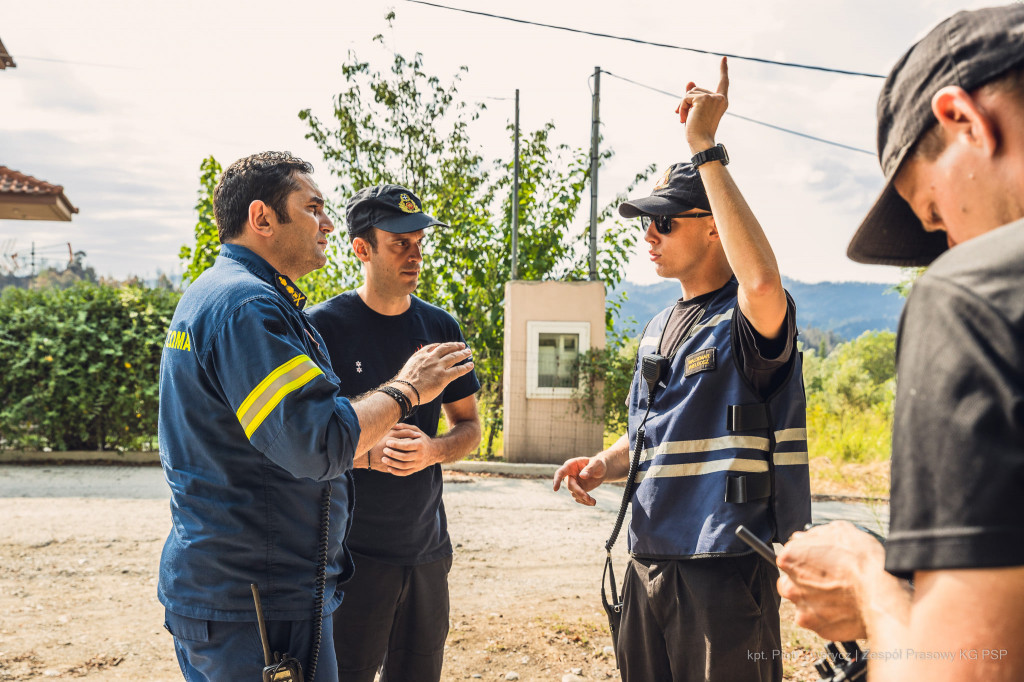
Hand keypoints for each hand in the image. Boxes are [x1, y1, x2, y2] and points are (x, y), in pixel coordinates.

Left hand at [377, 423, 438, 476]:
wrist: (434, 452)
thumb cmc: (422, 439)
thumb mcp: (416, 431)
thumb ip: (405, 427)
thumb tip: (394, 425)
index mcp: (420, 444)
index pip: (406, 446)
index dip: (396, 444)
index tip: (387, 442)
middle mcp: (420, 455)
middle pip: (404, 457)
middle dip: (393, 454)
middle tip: (384, 450)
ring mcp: (418, 464)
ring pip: (403, 466)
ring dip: (392, 463)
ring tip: (383, 459)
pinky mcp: (416, 470)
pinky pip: (405, 473)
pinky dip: (396, 472)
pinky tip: (388, 468)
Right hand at [395, 342, 473, 404]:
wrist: (405, 391)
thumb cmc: (404, 385)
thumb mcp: (408, 369)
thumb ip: (416, 366)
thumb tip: (419, 370)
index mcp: (420, 355)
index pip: (433, 347)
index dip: (442, 346)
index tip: (447, 346)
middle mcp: (430, 358)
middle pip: (446, 348)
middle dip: (455, 346)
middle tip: (462, 345)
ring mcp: (437, 367)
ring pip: (453, 357)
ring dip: (462, 354)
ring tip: (468, 352)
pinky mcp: (443, 377)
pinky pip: (458, 370)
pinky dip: (465, 367)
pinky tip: (471, 365)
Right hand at [552, 456, 606, 505]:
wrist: (602, 470)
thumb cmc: (599, 463)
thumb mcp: (597, 463)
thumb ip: (590, 468)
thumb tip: (581, 476)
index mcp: (571, 465)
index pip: (560, 472)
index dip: (557, 480)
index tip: (555, 489)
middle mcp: (569, 474)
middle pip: (570, 485)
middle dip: (579, 492)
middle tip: (588, 498)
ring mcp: (573, 483)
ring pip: (574, 493)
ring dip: (583, 499)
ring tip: (594, 502)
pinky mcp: (577, 490)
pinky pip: (578, 498)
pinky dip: (584, 502)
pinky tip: (592, 503)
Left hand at [676, 56, 728, 153]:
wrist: (701, 142)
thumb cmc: (698, 130)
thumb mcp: (695, 111)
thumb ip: (693, 96)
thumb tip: (690, 81)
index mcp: (722, 101)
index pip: (723, 82)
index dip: (723, 70)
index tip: (723, 59)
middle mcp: (720, 98)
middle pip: (697, 90)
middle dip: (687, 102)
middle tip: (685, 118)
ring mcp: (712, 97)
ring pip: (689, 93)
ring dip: (683, 106)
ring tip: (685, 119)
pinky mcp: (703, 99)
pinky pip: (685, 98)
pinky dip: (681, 107)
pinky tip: (684, 118)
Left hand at [776, 521, 883, 640]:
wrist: (882, 594)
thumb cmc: (862, 561)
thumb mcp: (838, 530)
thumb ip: (813, 535)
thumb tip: (804, 539)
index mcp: (790, 559)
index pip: (789, 556)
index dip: (805, 557)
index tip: (818, 561)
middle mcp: (791, 585)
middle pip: (791, 582)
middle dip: (805, 581)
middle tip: (828, 579)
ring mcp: (803, 609)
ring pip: (804, 603)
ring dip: (816, 599)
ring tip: (839, 594)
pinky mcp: (818, 628)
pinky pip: (819, 621)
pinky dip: (829, 616)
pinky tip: (844, 607)